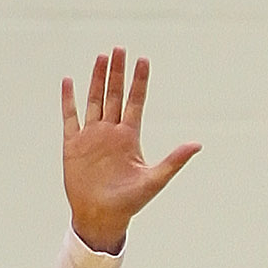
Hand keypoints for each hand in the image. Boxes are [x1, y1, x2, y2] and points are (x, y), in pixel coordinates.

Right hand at [62, 50, 200, 254]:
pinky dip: (69, 100)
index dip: (139, 82)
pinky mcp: (73, 145)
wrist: (101, 218)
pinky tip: (69, 81)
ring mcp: (92, 137)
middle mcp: (111, 133)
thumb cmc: (129, 203)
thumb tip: (198, 144)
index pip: (135, 102)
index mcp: (129, 138)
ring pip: (94, 101)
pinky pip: (70, 117)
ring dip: (97, 80)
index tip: (143, 59)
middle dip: (117, 72)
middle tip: (120, 49)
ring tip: (102, 57)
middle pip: (114, 95)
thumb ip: (174, 160)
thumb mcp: (154, 180)